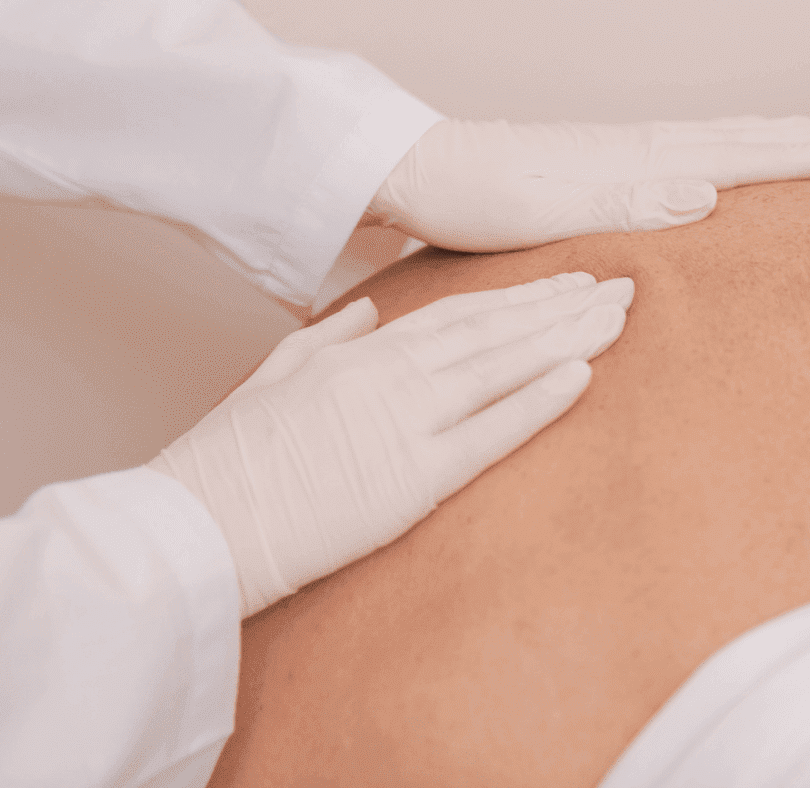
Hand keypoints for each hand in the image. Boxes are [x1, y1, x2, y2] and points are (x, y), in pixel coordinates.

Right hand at [149, 272, 631, 616]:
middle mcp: (387, 375)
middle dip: (561, 306)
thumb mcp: (270, 379)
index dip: (517, 298)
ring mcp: (402, 423)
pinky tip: (583, 375)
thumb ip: (325, 339)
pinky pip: (490, 434)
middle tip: (619, 285)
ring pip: (501, 366)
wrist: (190, 524)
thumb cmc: (222, 463)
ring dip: (565, 338)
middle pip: (493, 329)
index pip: (457, 314)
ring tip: (618, 315)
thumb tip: (368, 309)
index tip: (564, 284)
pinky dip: (538, 400)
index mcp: (357, 354)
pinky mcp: (410, 480)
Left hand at [369, 115, 809, 250]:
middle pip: (740, 138)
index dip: (805, 149)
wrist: (418, 172)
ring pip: (718, 140)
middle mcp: (636, 151)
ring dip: (774, 137)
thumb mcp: (546, 212)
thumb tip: (709, 192)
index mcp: (635, 162)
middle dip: (806, 135)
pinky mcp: (601, 166)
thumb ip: (628, 203)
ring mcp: (620, 154)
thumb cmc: (473, 198)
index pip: (739, 153)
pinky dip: (727, 148)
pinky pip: (688, 151)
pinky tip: (727, 156)